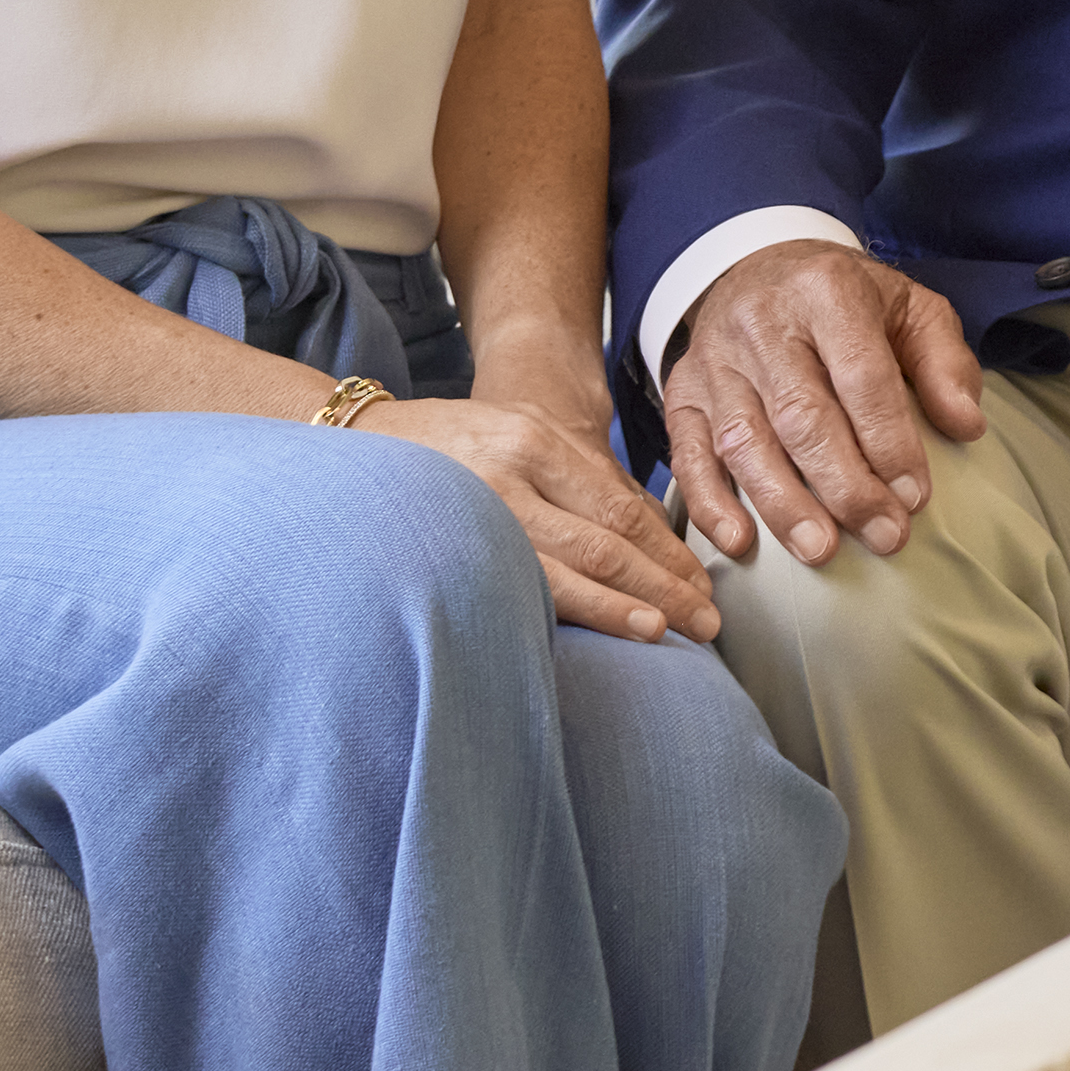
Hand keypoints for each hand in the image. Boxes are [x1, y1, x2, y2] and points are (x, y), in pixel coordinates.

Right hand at [364, 390, 721, 644]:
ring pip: (564, 572)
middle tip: (704, 621)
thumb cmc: (458, 443)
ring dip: (623, 608)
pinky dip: (564, 614)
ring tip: (665, 634)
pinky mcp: (447, 548)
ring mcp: (476, 514)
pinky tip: (593, 632)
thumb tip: (656, 536)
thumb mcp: (528, 437)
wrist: (365, 441)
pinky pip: (518, 588)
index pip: (620, 510)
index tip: (701, 585)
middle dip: (662, 587)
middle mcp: (509, 475)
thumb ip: (588, 481)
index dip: (668, 554)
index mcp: (536, 442)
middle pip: (604, 543)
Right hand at [660, 237, 988, 566]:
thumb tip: (967, 426)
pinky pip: (688, 453)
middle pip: (802, 416)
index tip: (916, 497)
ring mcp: (715, 359)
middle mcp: (763, 322)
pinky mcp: (682, 391)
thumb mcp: (909, 306)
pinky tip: (741, 541)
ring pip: (745, 440)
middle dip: (846, 486)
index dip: (890, 441)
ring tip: (822, 551)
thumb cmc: (846, 299)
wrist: (760, 266)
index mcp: (827, 290)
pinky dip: (710, 502)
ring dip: (784, 504)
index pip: (861, 376)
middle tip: (884, 536)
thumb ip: (944, 362)